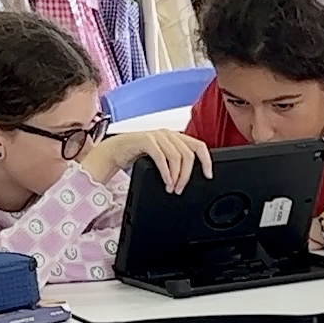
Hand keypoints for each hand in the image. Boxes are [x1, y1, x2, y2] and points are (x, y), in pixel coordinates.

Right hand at [89, 129, 208, 191]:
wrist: (115, 151)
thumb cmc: (138, 155)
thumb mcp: (163, 158)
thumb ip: (176, 163)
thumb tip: (189, 179)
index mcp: (176, 137)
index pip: (198, 146)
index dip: (207, 161)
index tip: (209, 175)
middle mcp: (169, 134)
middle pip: (189, 154)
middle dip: (187, 175)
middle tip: (180, 188)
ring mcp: (157, 136)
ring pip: (177, 156)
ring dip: (177, 176)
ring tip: (172, 188)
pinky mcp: (145, 140)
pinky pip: (161, 157)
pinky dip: (166, 172)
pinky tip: (166, 182)